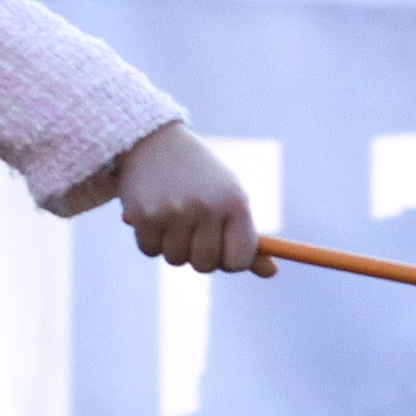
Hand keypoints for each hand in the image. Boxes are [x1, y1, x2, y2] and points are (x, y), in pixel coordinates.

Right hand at [113, 122, 270, 276]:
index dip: (229, 262)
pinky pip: (150, 250)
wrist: (155, 142)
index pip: (239, 258)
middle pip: (205, 265)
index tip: (222, 253)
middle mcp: (207, 206)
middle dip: (197, 257)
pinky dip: (150, 240)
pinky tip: (152, 216)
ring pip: (175, 259)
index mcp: (235, 202)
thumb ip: (247, 238)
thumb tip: (272, 273)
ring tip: (171, 219)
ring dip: (172, 247)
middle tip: (192, 235)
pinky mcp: (143, 215)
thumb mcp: (229, 200)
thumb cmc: (200, 177)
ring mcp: (174, 211)